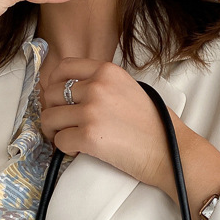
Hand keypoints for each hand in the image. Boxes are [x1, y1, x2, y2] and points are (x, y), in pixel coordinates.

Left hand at [40, 58, 173, 188]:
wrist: (169, 152)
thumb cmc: (154, 126)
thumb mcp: (130, 89)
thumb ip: (104, 84)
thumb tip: (74, 92)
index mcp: (107, 71)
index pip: (63, 68)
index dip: (53, 85)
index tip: (57, 99)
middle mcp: (97, 86)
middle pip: (51, 94)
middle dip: (52, 110)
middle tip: (61, 125)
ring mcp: (91, 111)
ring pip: (50, 118)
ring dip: (54, 131)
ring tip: (67, 138)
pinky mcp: (88, 135)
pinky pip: (59, 141)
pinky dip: (64, 149)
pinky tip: (78, 151)